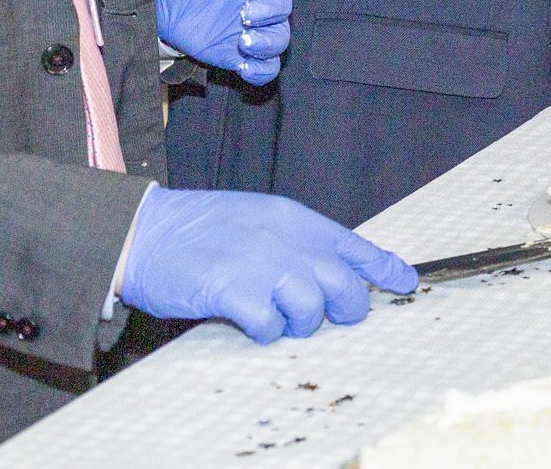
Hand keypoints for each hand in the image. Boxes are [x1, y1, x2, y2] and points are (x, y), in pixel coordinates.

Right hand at [119, 188, 414, 342]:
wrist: (143, 231)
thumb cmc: (199, 229)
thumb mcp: (259, 219)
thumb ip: (295, 241)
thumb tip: (331, 271)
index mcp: (294, 218)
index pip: (353, 245)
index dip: (384, 268)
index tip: (406, 283)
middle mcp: (284, 239)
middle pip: (343, 283)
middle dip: (346, 309)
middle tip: (328, 318)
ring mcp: (259, 263)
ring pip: (312, 307)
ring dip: (301, 323)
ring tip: (281, 320)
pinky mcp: (230, 290)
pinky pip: (270, 325)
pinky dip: (268, 333)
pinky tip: (253, 324)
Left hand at [153, 0, 290, 84]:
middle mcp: (262, 0)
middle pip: (283, 7)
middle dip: (269, 12)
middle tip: (245, 15)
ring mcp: (253, 29)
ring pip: (279, 39)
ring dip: (268, 42)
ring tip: (244, 41)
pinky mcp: (239, 53)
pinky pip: (264, 67)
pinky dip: (261, 71)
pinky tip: (245, 68)